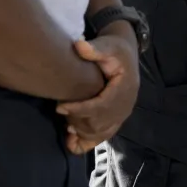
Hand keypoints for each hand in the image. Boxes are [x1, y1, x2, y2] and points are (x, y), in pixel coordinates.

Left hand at [56, 32, 139, 154]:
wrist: (126, 55)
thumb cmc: (116, 50)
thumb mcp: (109, 44)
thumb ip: (95, 48)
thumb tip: (78, 45)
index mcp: (125, 88)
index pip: (102, 106)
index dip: (80, 110)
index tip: (60, 107)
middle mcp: (126, 106)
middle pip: (100, 124)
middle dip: (77, 120)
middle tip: (61, 110)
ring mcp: (122, 115)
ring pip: (100, 133)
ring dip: (81, 131)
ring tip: (65, 122)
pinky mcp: (116, 120)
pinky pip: (103, 137)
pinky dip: (87, 142)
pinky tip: (72, 139)